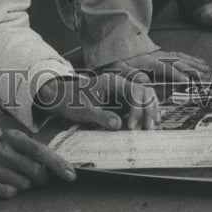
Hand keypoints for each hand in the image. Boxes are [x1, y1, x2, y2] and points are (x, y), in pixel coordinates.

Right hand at [0, 129, 76, 198]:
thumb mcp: (15, 146)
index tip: (71, 175)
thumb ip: (35, 153)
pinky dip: (11, 192)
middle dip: (41, 179)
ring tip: (14, 179)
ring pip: (23, 184)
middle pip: (34, 170)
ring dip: (24, 186)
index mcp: (11, 137)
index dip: (56, 163)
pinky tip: (3, 185)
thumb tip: (62, 167)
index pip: (38, 150)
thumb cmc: (0, 155)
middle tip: (37, 180)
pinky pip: (8, 193)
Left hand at [36, 73, 160, 130]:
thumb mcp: (84, 110)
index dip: (138, 110)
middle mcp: (120, 85)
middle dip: (149, 110)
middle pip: (145, 93)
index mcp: (113, 82)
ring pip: (144, 98)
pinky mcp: (121, 102)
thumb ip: (101, 116)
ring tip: (151, 128)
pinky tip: (148, 124)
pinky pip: (138, 105)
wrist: (60, 98)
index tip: (132, 128)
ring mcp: (121, 93)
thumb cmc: (71, 101)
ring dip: (150, 111)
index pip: (135, 92)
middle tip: (149, 129)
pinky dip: (145, 113)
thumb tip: (119, 124)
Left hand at [104, 50, 211, 83]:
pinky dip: (190, 58)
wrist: (114, 44)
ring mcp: (160, 53)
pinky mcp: (161, 53)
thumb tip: (144, 82)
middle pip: (178, 62)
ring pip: (181, 57)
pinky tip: (197, 61)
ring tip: (207, 69)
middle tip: (206, 78)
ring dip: (194, 63)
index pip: (167, 68)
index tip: (190, 82)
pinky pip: (179, 54)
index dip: (178, 75)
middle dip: (192, 70)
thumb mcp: (119, 69)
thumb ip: (131, 75)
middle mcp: (157, 56)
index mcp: (148, 61)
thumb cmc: (116, 60)